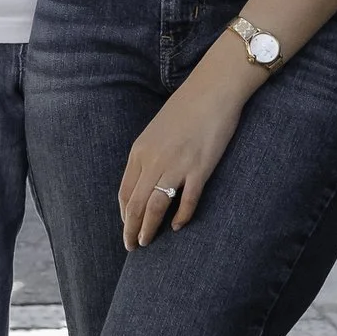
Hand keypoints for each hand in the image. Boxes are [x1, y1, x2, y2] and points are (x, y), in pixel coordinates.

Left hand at [120, 47, 257, 248]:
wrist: (212, 89)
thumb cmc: (186, 108)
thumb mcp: (157, 131)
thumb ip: (149, 155)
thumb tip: (146, 181)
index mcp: (140, 150)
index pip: (125, 192)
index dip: (123, 215)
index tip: (127, 228)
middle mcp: (153, 159)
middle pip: (135, 204)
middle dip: (131, 229)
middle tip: (132, 246)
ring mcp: (176, 164)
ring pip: (155, 207)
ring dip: (149, 229)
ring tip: (148, 243)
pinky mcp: (199, 168)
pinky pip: (186, 201)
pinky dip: (180, 217)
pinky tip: (177, 227)